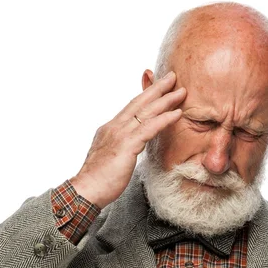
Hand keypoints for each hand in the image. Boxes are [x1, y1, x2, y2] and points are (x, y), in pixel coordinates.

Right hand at [70, 71, 185, 208]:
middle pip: (139, 102)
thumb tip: (130, 146)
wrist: (86, 190)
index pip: (130, 107)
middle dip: (157, 88)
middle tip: (172, 76)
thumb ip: (121, 147)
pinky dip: (164, 119)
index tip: (158, 87)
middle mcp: (114, 127)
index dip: (145, 96)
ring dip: (165, 100)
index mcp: (110, 129)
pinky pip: (149, 128)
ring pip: (146, 112)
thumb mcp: (111, 157)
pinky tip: (177, 114)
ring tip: (181, 92)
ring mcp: (120, 135)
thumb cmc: (98, 180)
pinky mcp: (127, 146)